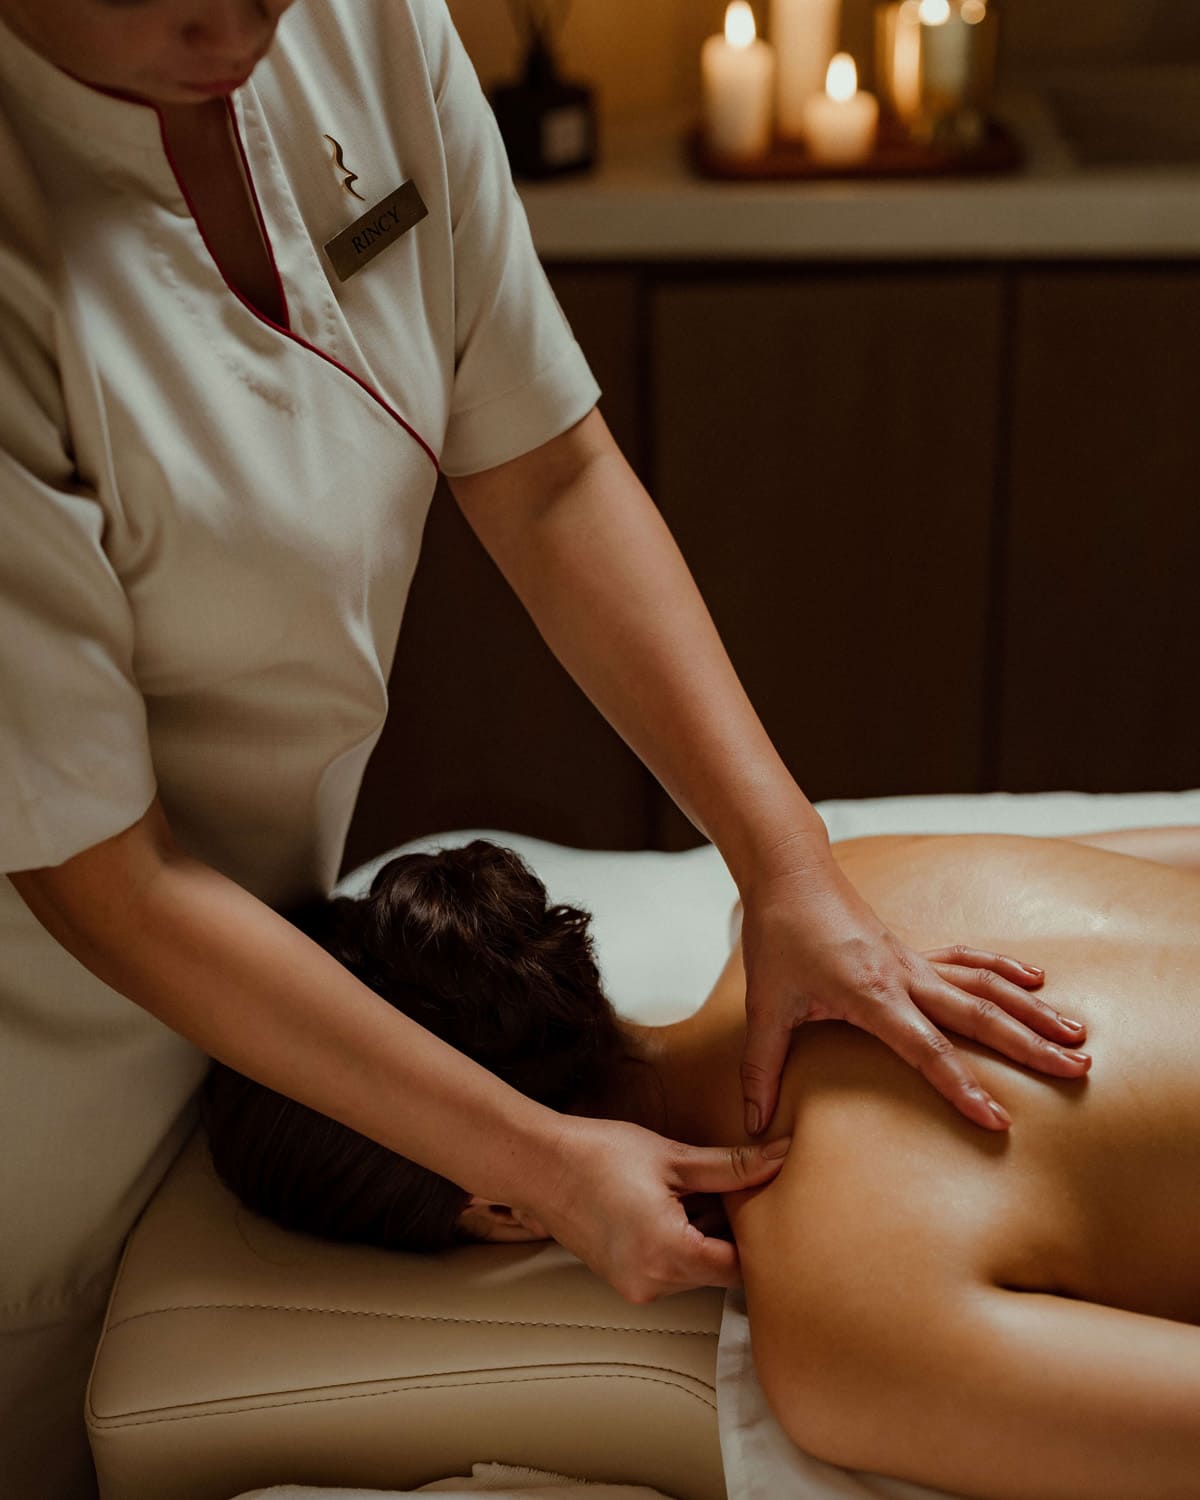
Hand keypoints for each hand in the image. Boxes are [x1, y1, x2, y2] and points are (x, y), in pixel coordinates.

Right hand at [524, 1114, 789, 1303]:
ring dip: (703, 1238)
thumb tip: (782, 1158)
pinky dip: (678, 1244)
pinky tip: (667, 1206)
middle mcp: (653, 1284)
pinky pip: (669, 1271)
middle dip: (728, 1233)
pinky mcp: (623, 1281)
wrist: (538, 1165)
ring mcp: (635, 1287)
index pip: (740, 1266)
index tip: (758, 1202)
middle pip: (718, 1272)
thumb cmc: (600, 1154)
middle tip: (723, 1188)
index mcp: (669, 1254)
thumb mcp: (672, 1157)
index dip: (756, 1235)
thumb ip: (732, 1168)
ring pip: (694, 1272)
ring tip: (689, 1193)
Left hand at [738, 854, 1090, 1136]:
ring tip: (1075, 1035)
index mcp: (872, 995)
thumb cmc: (778, 936)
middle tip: (1077, 1070)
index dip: (961, 1088)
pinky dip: (1002, 969)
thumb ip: (762, 1068)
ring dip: (1031, 1010)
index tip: (998, 1121)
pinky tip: (1035, 980)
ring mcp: (913, 960)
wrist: (788, 873)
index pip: (926, 1051)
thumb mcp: (765, 1006)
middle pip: (979, 1016)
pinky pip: (967, 961)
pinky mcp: (911, 949)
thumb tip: (753, 1123)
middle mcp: (904, 976)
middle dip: (1029, 1047)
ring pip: (985, 986)